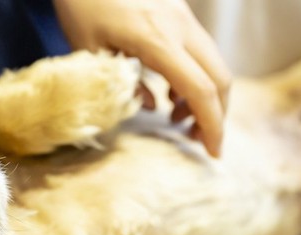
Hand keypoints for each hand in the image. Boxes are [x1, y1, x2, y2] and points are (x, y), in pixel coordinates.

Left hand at [52, 0, 230, 156]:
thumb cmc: (81, 5)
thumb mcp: (90, 51)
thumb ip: (120, 85)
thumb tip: (148, 108)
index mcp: (158, 40)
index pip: (200, 89)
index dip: (211, 124)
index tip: (212, 152)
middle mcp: (180, 27)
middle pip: (219, 77)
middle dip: (215, 115)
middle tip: (196, 141)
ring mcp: (183, 17)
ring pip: (212, 63)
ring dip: (204, 97)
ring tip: (177, 121)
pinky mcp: (177, 14)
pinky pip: (198, 51)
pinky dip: (193, 78)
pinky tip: (169, 95)